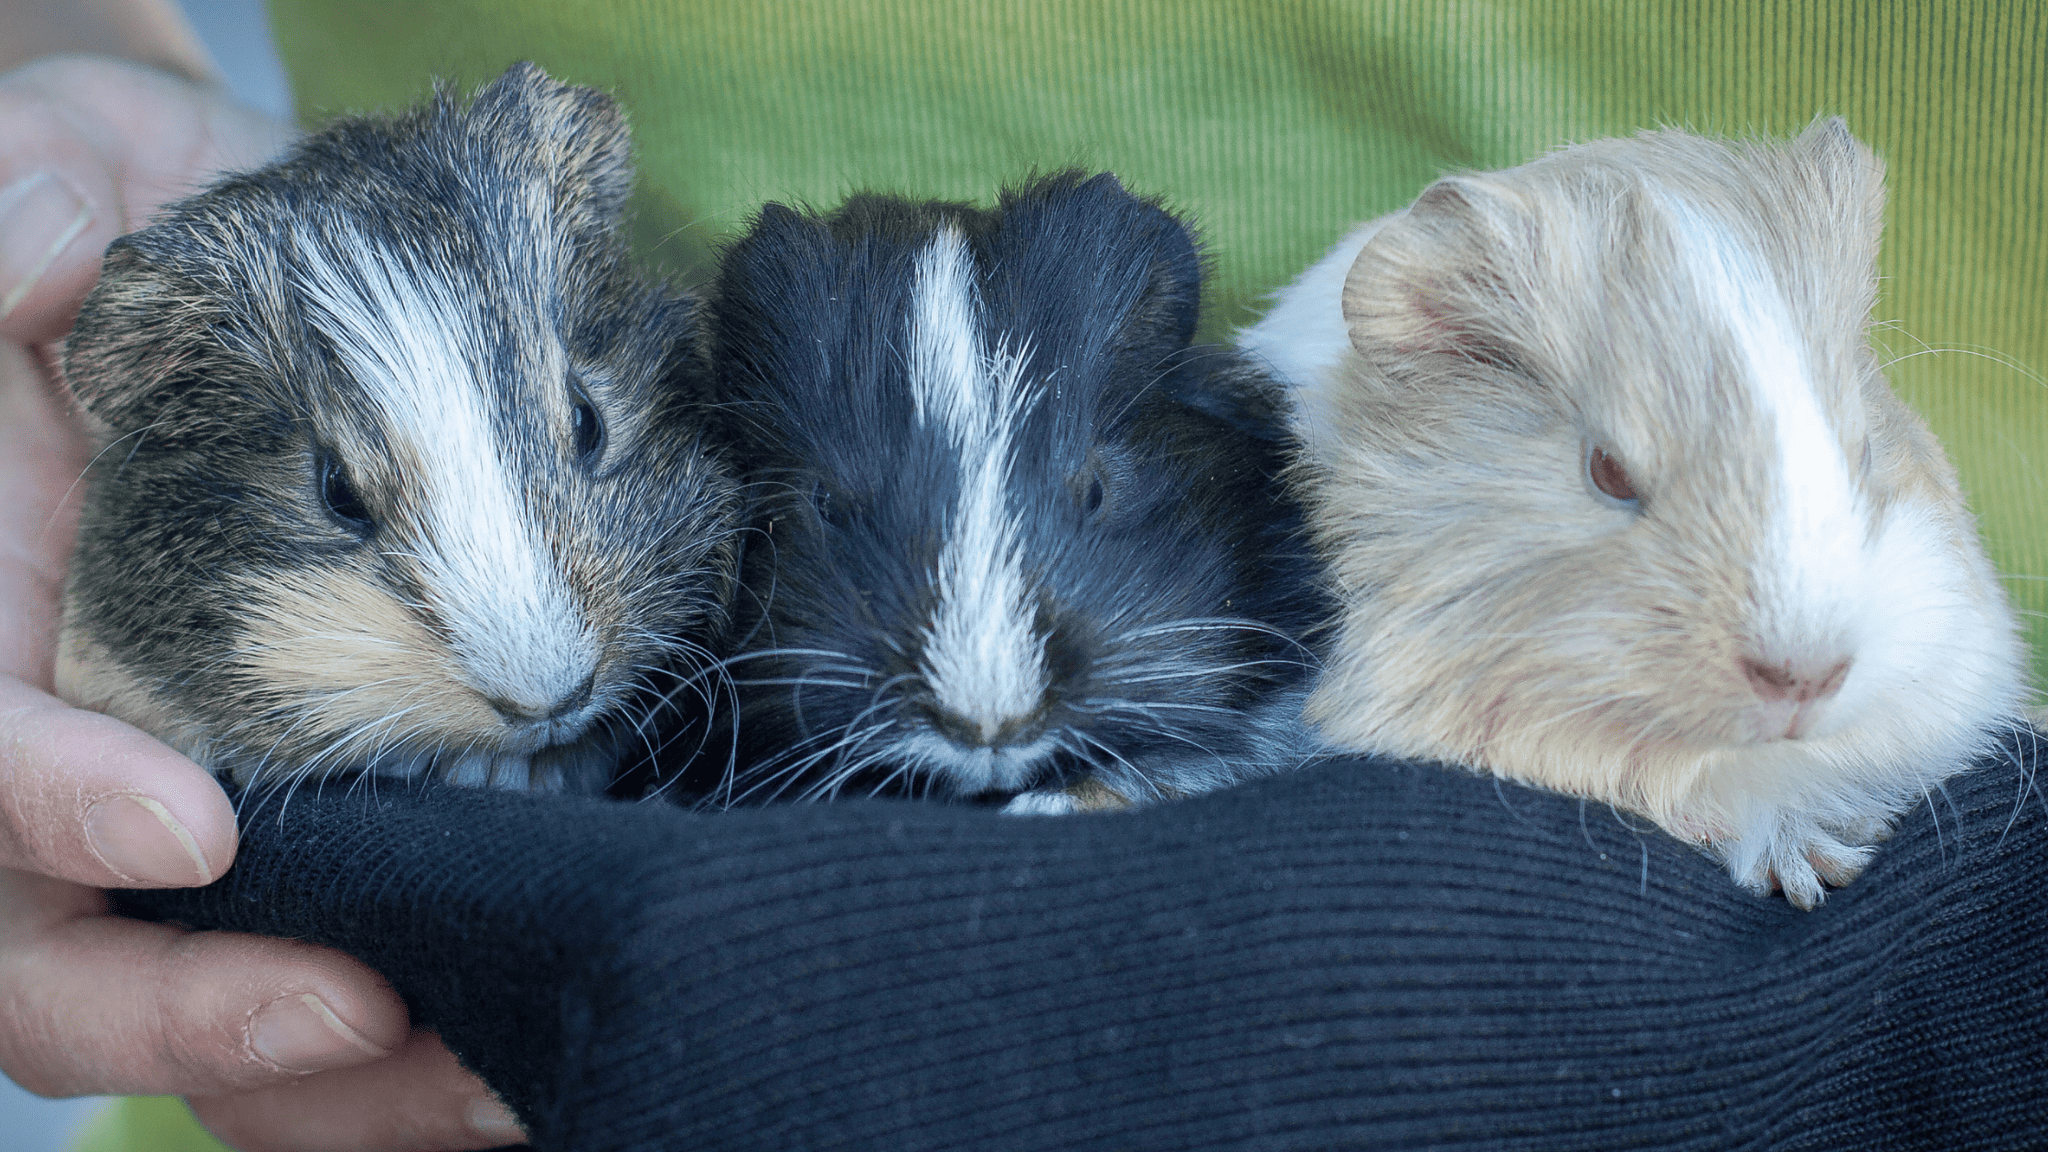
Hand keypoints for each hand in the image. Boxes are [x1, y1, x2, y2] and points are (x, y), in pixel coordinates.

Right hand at [0, 55, 521, 1149]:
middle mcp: (60, 745)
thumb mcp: (41, 175)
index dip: (43, 806)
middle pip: (54, 960)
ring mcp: (181, 793)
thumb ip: (11, 212)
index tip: (193, 828)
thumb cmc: (114, 223)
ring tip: (502, 1089)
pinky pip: (337, 961)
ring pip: (201, 999)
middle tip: (369, 1026)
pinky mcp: (327, 800)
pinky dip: (412, 1048)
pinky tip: (537, 1058)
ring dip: (337, 1082)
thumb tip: (28, 257)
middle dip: (202, 1020)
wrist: (231, 255)